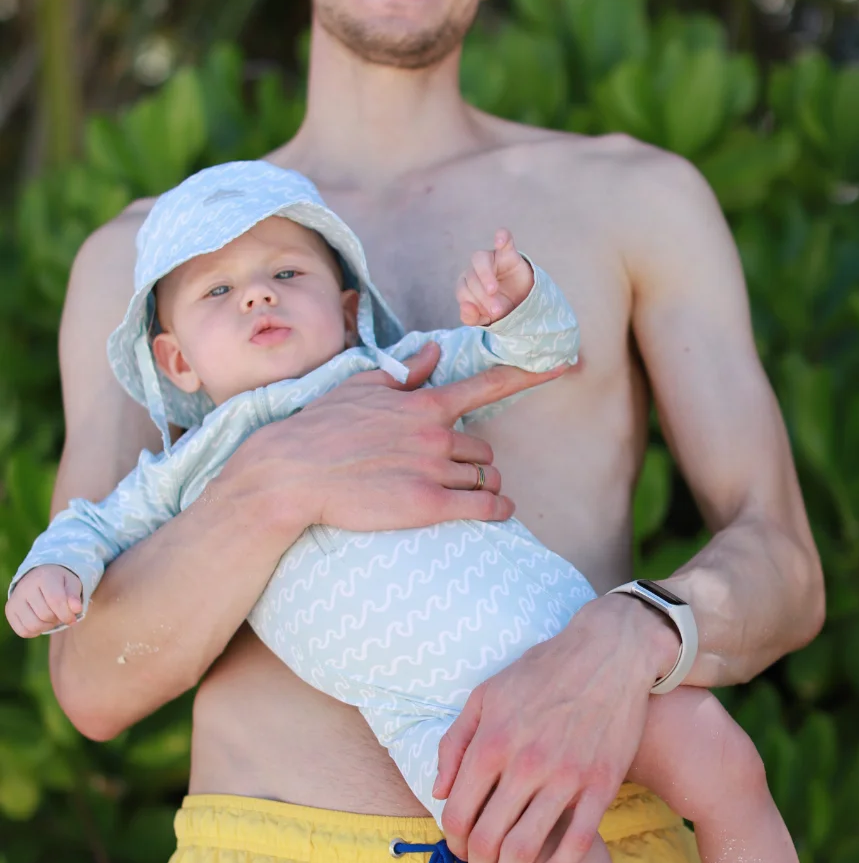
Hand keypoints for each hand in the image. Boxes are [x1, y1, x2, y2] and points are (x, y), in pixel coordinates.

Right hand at [6, 566, 83, 636]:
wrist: (39, 577)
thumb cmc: (59, 582)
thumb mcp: (72, 583)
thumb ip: (75, 596)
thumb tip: (76, 609)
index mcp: (43, 576)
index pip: (56, 601)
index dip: (67, 614)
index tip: (73, 618)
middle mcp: (25, 587)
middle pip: (45, 615)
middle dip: (57, 618)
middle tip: (59, 612)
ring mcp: (15, 599)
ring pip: (33, 626)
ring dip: (47, 626)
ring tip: (51, 617)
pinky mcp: (10, 610)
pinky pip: (23, 631)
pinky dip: (35, 632)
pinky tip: (40, 621)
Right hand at [232, 339, 565, 536]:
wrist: (293, 472)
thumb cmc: (322, 427)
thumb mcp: (362, 388)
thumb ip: (405, 372)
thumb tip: (433, 350)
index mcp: (424, 403)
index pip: (488, 385)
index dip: (530, 374)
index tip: (562, 365)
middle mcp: (435, 434)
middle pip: (484, 449)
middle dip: (475, 460)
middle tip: (452, 471)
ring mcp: (433, 470)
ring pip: (484, 477)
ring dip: (482, 485)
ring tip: (463, 494)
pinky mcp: (427, 506)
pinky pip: (483, 506)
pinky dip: (497, 509)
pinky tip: (498, 512)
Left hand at [434, 594, 680, 862]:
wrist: (608, 653)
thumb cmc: (541, 672)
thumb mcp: (485, 694)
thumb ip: (455, 743)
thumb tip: (440, 792)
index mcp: (492, 742)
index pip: (460, 812)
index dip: (453, 841)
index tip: (458, 851)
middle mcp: (525, 764)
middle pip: (489, 839)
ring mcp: (566, 777)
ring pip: (527, 849)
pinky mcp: (601, 785)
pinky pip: (576, 842)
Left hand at [456, 230, 533, 326]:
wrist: (525, 302)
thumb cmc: (501, 307)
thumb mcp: (487, 318)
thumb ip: (472, 317)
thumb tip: (465, 308)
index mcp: (467, 284)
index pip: (463, 291)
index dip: (474, 304)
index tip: (490, 315)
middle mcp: (475, 269)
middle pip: (472, 278)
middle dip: (483, 297)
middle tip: (497, 310)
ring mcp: (491, 259)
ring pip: (480, 259)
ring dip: (485, 275)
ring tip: (492, 290)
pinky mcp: (508, 253)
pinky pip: (504, 240)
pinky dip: (502, 237)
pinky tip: (500, 241)